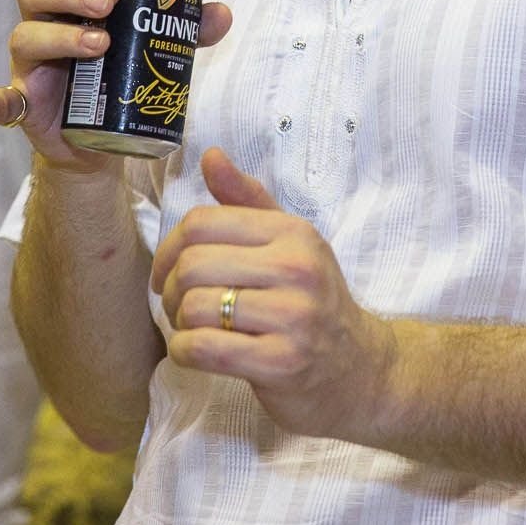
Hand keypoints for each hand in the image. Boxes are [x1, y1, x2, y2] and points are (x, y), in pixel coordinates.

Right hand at [0, 0, 232, 169]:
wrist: (109, 133)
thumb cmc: (127, 71)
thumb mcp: (160, 46)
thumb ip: (189, 28)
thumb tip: (221, 12)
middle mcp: (44, 21)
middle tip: (109, 4)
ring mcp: (30, 62)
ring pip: (25, 35)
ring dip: (59, 35)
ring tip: (100, 45)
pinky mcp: (24, 102)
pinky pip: (1, 99)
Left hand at [152, 147, 395, 441]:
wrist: (358, 369)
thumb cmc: (312, 301)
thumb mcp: (288, 243)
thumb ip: (246, 200)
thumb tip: (209, 155)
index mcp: (292, 232)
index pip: (204, 222)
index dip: (169, 248)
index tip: (167, 271)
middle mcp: (296, 268)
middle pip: (193, 264)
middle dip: (170, 289)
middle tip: (178, 305)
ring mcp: (293, 316)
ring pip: (194, 307)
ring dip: (179, 323)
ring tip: (193, 328)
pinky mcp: (281, 362)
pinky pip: (204, 348)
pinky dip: (185, 351)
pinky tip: (195, 352)